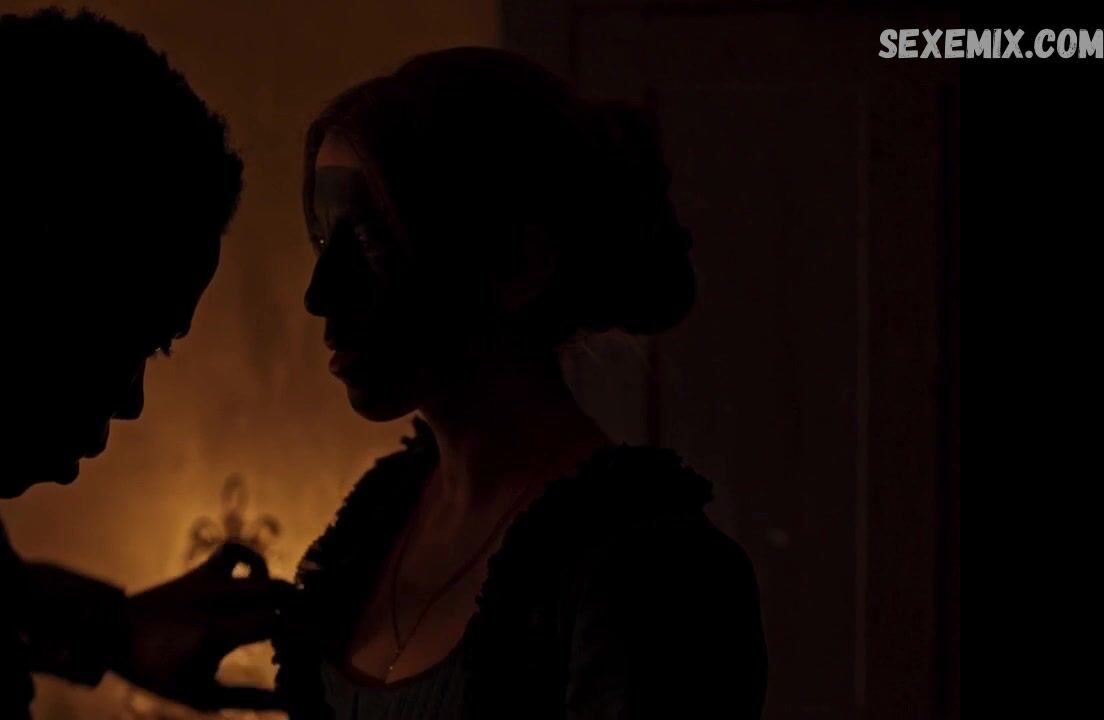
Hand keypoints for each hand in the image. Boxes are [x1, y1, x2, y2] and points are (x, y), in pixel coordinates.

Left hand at [113, 542, 294, 711]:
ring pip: (264, 575)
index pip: (277, 624)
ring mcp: (210, 581)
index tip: (320, 647)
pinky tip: (254, 580)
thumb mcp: (201, 695)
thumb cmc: (157, 671)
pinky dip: (252, 561)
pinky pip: (235, 551)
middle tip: (304, 631)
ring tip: (286, 613)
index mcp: (217, 632)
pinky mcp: (202, 570)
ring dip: (282, 594)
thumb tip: (287, 705)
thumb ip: (248, 698)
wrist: (111, 633)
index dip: (304, 633)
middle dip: (300, 611)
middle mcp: (218, 599)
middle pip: (280, 593)